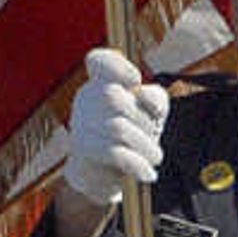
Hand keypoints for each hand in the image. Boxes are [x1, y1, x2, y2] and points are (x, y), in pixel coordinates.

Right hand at [60, 48, 170, 212]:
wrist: (103, 175)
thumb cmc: (131, 135)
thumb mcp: (150, 114)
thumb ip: (155, 98)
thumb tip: (143, 94)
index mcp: (101, 82)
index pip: (97, 61)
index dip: (116, 65)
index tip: (135, 79)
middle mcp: (86, 99)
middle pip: (113, 96)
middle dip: (143, 118)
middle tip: (156, 134)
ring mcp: (80, 125)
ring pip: (117, 128)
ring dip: (145, 145)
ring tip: (157, 157)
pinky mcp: (83, 151)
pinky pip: (113, 153)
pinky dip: (137, 164)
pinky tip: (148, 174)